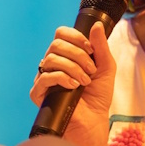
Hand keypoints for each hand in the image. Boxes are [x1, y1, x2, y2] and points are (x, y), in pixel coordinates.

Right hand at [29, 22, 115, 145]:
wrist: (93, 120)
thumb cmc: (98, 96)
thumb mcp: (106, 67)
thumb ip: (101, 46)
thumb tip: (96, 25)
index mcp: (66, 55)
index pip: (61, 34)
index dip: (75, 37)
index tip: (90, 49)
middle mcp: (53, 64)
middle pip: (56, 44)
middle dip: (77, 55)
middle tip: (91, 69)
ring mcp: (44, 77)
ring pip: (51, 59)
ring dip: (73, 68)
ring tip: (84, 81)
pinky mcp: (39, 93)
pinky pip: (44, 77)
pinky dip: (62, 78)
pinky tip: (73, 85)